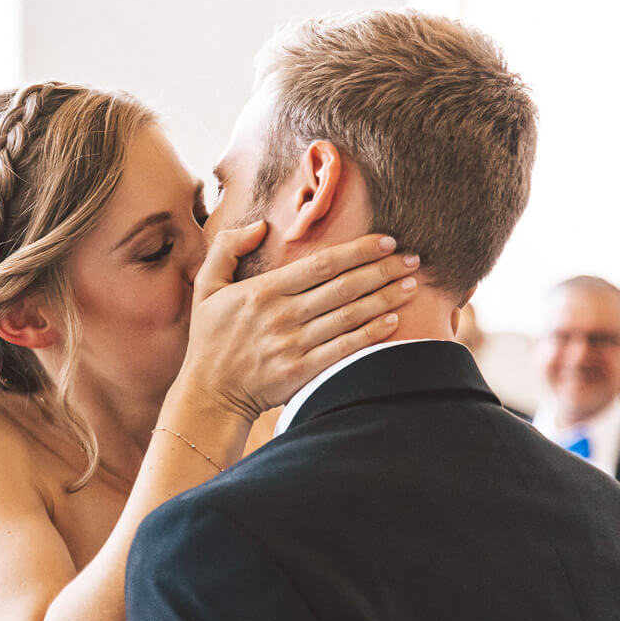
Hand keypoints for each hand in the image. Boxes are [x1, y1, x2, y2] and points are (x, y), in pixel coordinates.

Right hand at [179, 222, 419, 420]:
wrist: (209, 394)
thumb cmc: (210, 339)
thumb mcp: (206, 287)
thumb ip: (227, 248)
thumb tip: (261, 226)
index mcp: (263, 291)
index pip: (321, 264)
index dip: (358, 250)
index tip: (387, 240)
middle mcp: (281, 315)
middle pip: (343, 286)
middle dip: (382, 270)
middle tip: (413, 259)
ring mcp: (293, 345)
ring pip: (349, 316)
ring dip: (385, 298)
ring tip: (412, 285)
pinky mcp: (301, 372)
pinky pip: (344, 349)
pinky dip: (371, 334)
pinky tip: (393, 321)